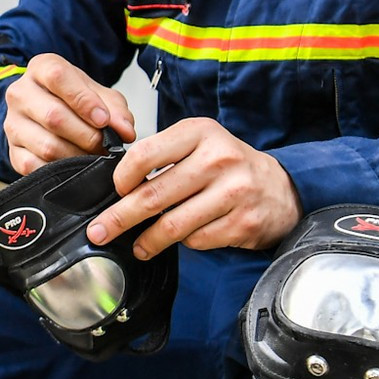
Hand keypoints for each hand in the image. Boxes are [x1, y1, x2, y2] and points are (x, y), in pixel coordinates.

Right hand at [2, 53, 138, 175]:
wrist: (50, 114)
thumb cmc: (75, 101)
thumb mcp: (100, 95)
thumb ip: (116, 110)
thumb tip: (124, 131)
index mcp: (41, 68)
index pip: (58, 77)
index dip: (84, 100)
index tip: (103, 119)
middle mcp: (20, 93)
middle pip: (54, 116)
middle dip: (87, 135)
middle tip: (103, 144)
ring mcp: (13, 124)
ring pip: (47, 146)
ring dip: (77, 156)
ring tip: (92, 155)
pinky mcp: (13, 152)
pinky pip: (36, 167)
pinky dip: (61, 171)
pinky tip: (73, 166)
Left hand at [87, 118, 300, 255]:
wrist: (280, 188)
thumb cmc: (230, 166)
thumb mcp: (199, 143)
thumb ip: (163, 156)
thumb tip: (120, 184)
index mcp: (200, 133)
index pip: (145, 155)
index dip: (122, 178)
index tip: (114, 190)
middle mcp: (218, 159)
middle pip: (153, 196)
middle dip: (119, 218)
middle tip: (99, 231)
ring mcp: (233, 192)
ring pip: (172, 225)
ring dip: (147, 240)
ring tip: (137, 245)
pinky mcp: (243, 222)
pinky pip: (196, 240)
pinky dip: (183, 243)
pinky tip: (182, 240)